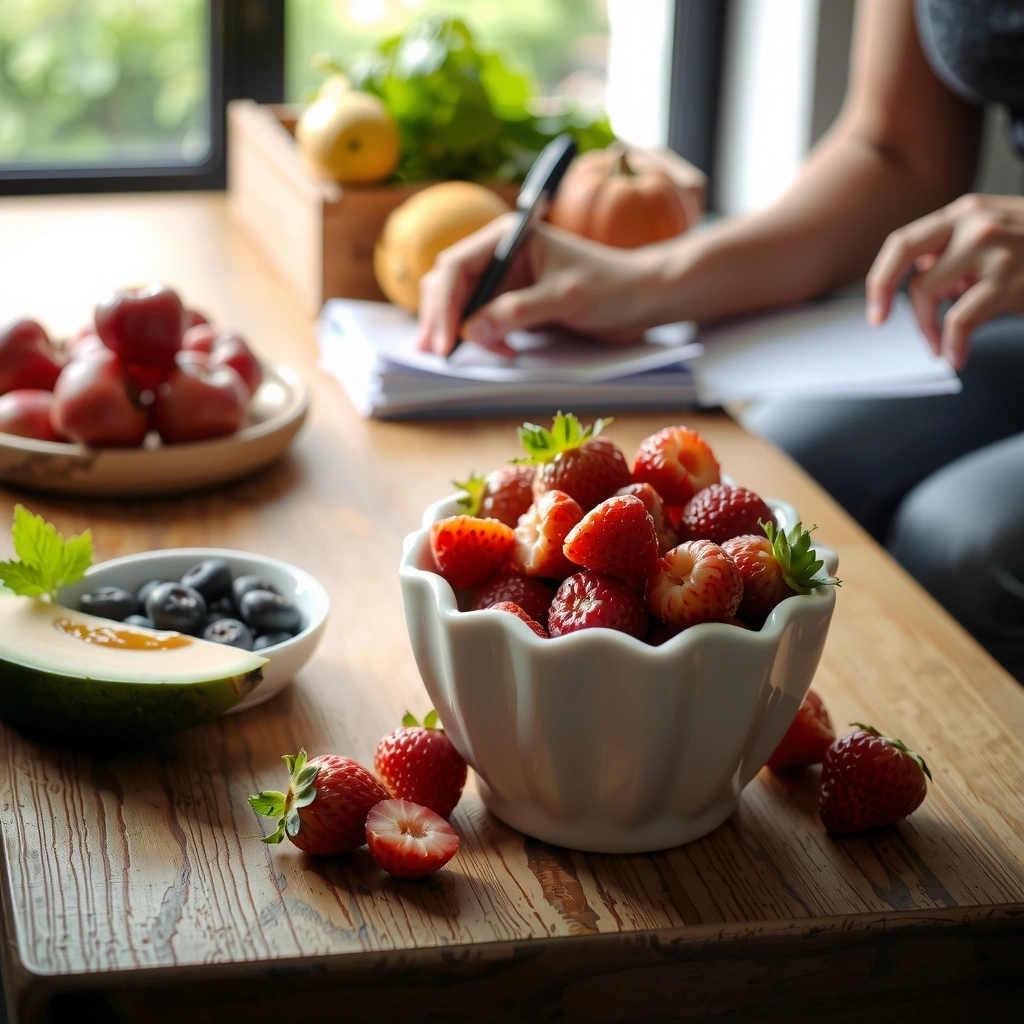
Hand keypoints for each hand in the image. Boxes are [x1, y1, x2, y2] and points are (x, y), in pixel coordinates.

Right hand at [415, 216, 666, 354]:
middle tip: (439, 354)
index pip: (458, 266)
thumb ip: (516, 312)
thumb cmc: (611, 287)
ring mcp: (507, 278)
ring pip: (464, 303)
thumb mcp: (564, 298)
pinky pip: (485, 318)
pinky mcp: (515, 300)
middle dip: (443, 318)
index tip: (445, 341)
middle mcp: (502, 252)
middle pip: (451, 283)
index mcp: (510, 235)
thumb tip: (471, 331)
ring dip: (462, 330)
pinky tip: (502, 352)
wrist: (643, 298)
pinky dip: (485, 338)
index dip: (445, 305)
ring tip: (478, 354)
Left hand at [866, 194, 1023, 369]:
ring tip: (943, 345)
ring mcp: (992, 249)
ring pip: (928, 292)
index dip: (881, 278)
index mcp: (964, 213)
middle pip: (904, 260)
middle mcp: (973, 224)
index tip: (876, 310)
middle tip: (891, 326)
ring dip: (929, 328)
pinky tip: (958, 356)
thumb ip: (956, 254)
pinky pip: (960, 320)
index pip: (903, 242)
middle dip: (888, 297)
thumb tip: (918, 284)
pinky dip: (953, 343)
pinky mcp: (1009, 279)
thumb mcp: (996, 237)